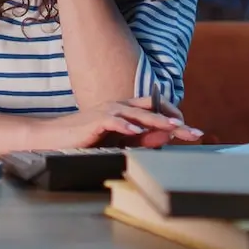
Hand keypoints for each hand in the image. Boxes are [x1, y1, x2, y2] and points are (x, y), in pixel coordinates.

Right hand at [27, 96, 202, 149]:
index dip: (174, 117)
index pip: (156, 108)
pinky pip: (112, 121)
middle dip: (174, 120)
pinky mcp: (94, 120)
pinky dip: (125, 125)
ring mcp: (107, 111)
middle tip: (195, 133)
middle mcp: (119, 106)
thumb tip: (165, 138)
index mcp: (126, 109)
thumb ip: (140, 139)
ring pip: (136, 113)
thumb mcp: (118, 141)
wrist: (54, 137)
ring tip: (173, 127)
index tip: (191, 131)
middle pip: (152, 109)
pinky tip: (136, 131)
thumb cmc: (85, 139)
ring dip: (156, 120)